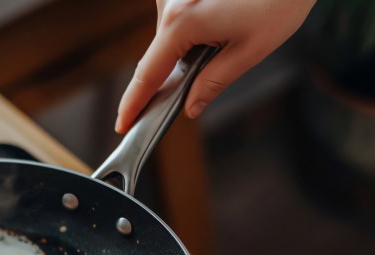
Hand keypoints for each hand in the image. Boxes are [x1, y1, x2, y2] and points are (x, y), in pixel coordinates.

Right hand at [115, 0, 315, 132]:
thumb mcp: (250, 50)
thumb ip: (213, 82)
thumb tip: (191, 105)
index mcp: (182, 23)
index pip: (148, 74)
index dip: (134, 103)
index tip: (123, 123)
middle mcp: (171, 2)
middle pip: (160, 53)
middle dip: (177, 69)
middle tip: (211, 68)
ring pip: (171, 33)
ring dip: (191, 43)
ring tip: (233, 29)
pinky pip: (180, 15)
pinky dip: (195, 24)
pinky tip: (226, 14)